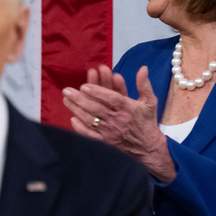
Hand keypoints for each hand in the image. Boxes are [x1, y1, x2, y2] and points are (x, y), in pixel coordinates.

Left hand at [62, 65, 175, 182]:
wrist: (148, 148)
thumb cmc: (147, 122)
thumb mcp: (150, 102)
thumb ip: (144, 85)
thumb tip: (143, 68)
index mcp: (128, 108)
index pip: (112, 99)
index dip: (98, 92)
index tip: (84, 86)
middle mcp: (118, 120)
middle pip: (96, 108)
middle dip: (80, 99)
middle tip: (67, 90)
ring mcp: (110, 132)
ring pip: (90, 120)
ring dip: (77, 110)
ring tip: (66, 100)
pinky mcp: (105, 142)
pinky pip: (90, 135)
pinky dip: (80, 128)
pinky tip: (72, 119)